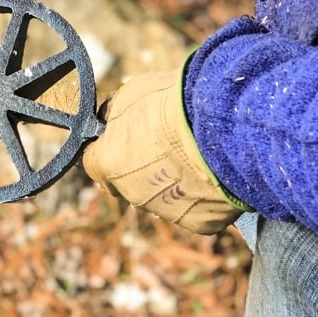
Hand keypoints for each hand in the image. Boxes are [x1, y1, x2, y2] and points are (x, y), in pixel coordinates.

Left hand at [82, 69, 247, 233]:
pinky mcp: (199, 223)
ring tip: (194, 153)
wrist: (223, 124)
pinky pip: (195, 207)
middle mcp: (132, 193)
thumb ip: (115, 113)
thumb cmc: (174, 102)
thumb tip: (109, 117)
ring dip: (171, 179)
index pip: (94, 162)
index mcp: (108, 162)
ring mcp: (166, 210)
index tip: (123, 136)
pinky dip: (200, 194)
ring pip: (162, 196)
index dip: (108, 147)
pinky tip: (211, 170)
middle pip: (128, 181)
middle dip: (141, 165)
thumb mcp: (131, 93)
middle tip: (165, 141)